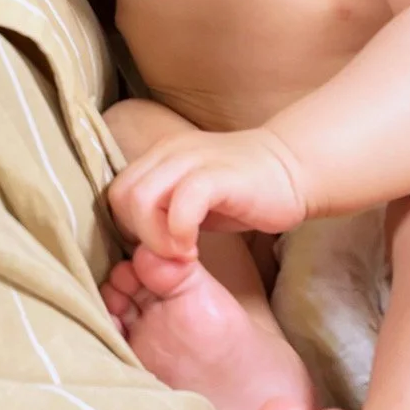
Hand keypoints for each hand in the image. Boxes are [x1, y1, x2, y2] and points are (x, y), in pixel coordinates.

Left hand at [108, 128, 309, 258]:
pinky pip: (183, 200)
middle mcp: (170, 152)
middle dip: (138, 235)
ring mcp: (193, 159)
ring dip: (156, 237)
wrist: (292, 169)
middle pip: (123, 195)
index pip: (117, 192)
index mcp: (160, 157)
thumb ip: (163, 212)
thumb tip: (138, 247)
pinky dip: (180, 230)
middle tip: (168, 256)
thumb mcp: (191, 201)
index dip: (128, 227)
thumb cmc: (240, 193)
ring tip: (181, 255)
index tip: (156, 251)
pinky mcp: (219, 174)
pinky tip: (195, 248)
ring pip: (143, 197)